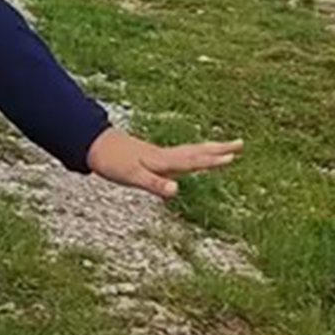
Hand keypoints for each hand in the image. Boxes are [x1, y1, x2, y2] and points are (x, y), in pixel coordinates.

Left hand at [86, 127, 241, 199]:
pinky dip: (194, 155)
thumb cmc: (112, 162)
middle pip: (197, 151)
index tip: (232, 157)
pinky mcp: (154, 157)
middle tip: (240, 144)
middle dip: (219, 149)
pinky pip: (181, 156)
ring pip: (190, 151)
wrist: (94, 145)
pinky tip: (194, 159)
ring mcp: (160, 155)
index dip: (212, 160)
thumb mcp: (132, 177)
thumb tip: (177, 190)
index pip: (193, 160)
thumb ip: (155, 184)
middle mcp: (165, 156)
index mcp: (163, 160)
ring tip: (226, 149)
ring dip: (209, 150)